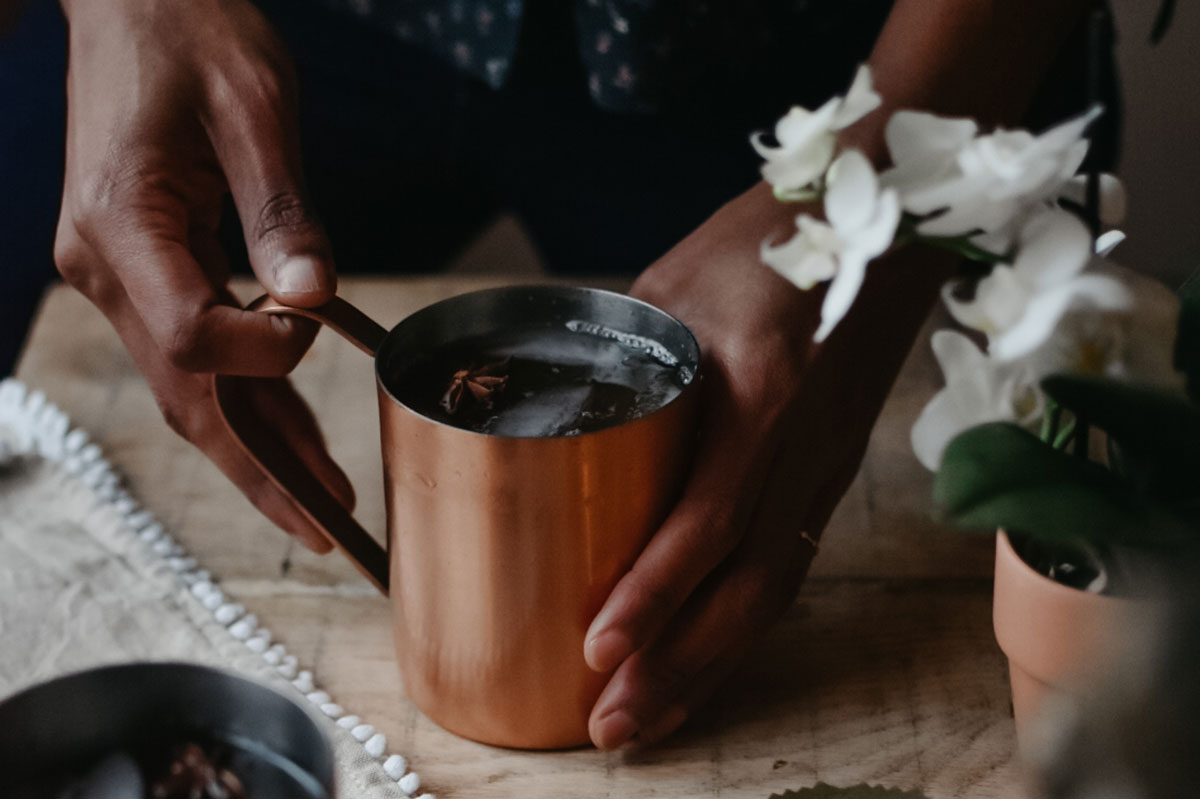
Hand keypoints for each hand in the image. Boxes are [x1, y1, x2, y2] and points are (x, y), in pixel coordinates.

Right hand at [53, 0, 350, 550]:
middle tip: (329, 531)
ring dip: (261, 449)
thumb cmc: (191, 30)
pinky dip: (250, 397)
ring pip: (193, 388)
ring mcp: (118, 274)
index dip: (265, 352)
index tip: (316, 323)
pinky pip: (198, 353)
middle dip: (264, 468)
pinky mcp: (143, 268)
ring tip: (324, 504)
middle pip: (190, 394)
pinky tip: (293, 435)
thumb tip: (312, 296)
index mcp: (124, 224)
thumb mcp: (255, 107)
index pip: (193, 334)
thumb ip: (283, 210)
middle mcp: (106, 266)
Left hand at [585, 183, 951, 747]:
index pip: (710, 516)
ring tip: (648, 720)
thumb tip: (561, 415)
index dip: (655, 591)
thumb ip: (625, 355)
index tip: (599, 646)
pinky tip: (707, 661)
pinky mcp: (832, 473)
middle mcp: (806, 447)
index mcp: (767, 392)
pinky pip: (790, 566)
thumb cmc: (777, 234)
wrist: (894, 214)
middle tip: (611, 725)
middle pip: (745, 586)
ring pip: (773, 593)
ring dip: (709, 667)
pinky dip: (744, 628)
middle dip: (676, 666)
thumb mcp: (679, 280)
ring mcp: (828, 467)